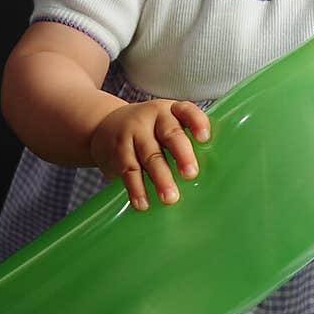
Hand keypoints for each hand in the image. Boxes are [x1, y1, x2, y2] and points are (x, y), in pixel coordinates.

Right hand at [89, 99, 210, 210]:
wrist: (103, 125)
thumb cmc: (149, 131)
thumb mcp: (165, 124)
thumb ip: (184, 141)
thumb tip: (211, 174)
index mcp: (171, 110)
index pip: (187, 111)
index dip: (197, 123)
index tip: (205, 138)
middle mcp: (153, 118)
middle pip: (170, 134)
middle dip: (182, 154)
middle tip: (190, 174)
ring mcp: (134, 133)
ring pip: (150, 155)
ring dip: (160, 178)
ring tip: (170, 198)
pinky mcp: (119, 150)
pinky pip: (129, 170)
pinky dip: (136, 188)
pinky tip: (143, 203)